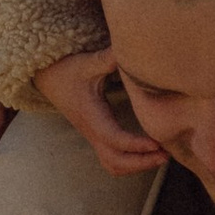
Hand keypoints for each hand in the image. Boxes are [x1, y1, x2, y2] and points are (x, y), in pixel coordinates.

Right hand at [36, 42, 165, 176]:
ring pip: (113, 165)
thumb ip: (107, 59)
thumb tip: (127, 49)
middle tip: (166, 154)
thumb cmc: (69, 70)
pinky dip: (129, 164)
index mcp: (92, 116)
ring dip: (136, 166)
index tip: (156, 143)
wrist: (49, 77)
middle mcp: (92, 131)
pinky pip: (111, 160)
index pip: (114, 138)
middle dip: (141, 162)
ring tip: (160, 156)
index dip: (135, 144)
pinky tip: (147, 153)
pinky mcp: (96, 137)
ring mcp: (93, 137)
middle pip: (115, 161)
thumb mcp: (88, 62)